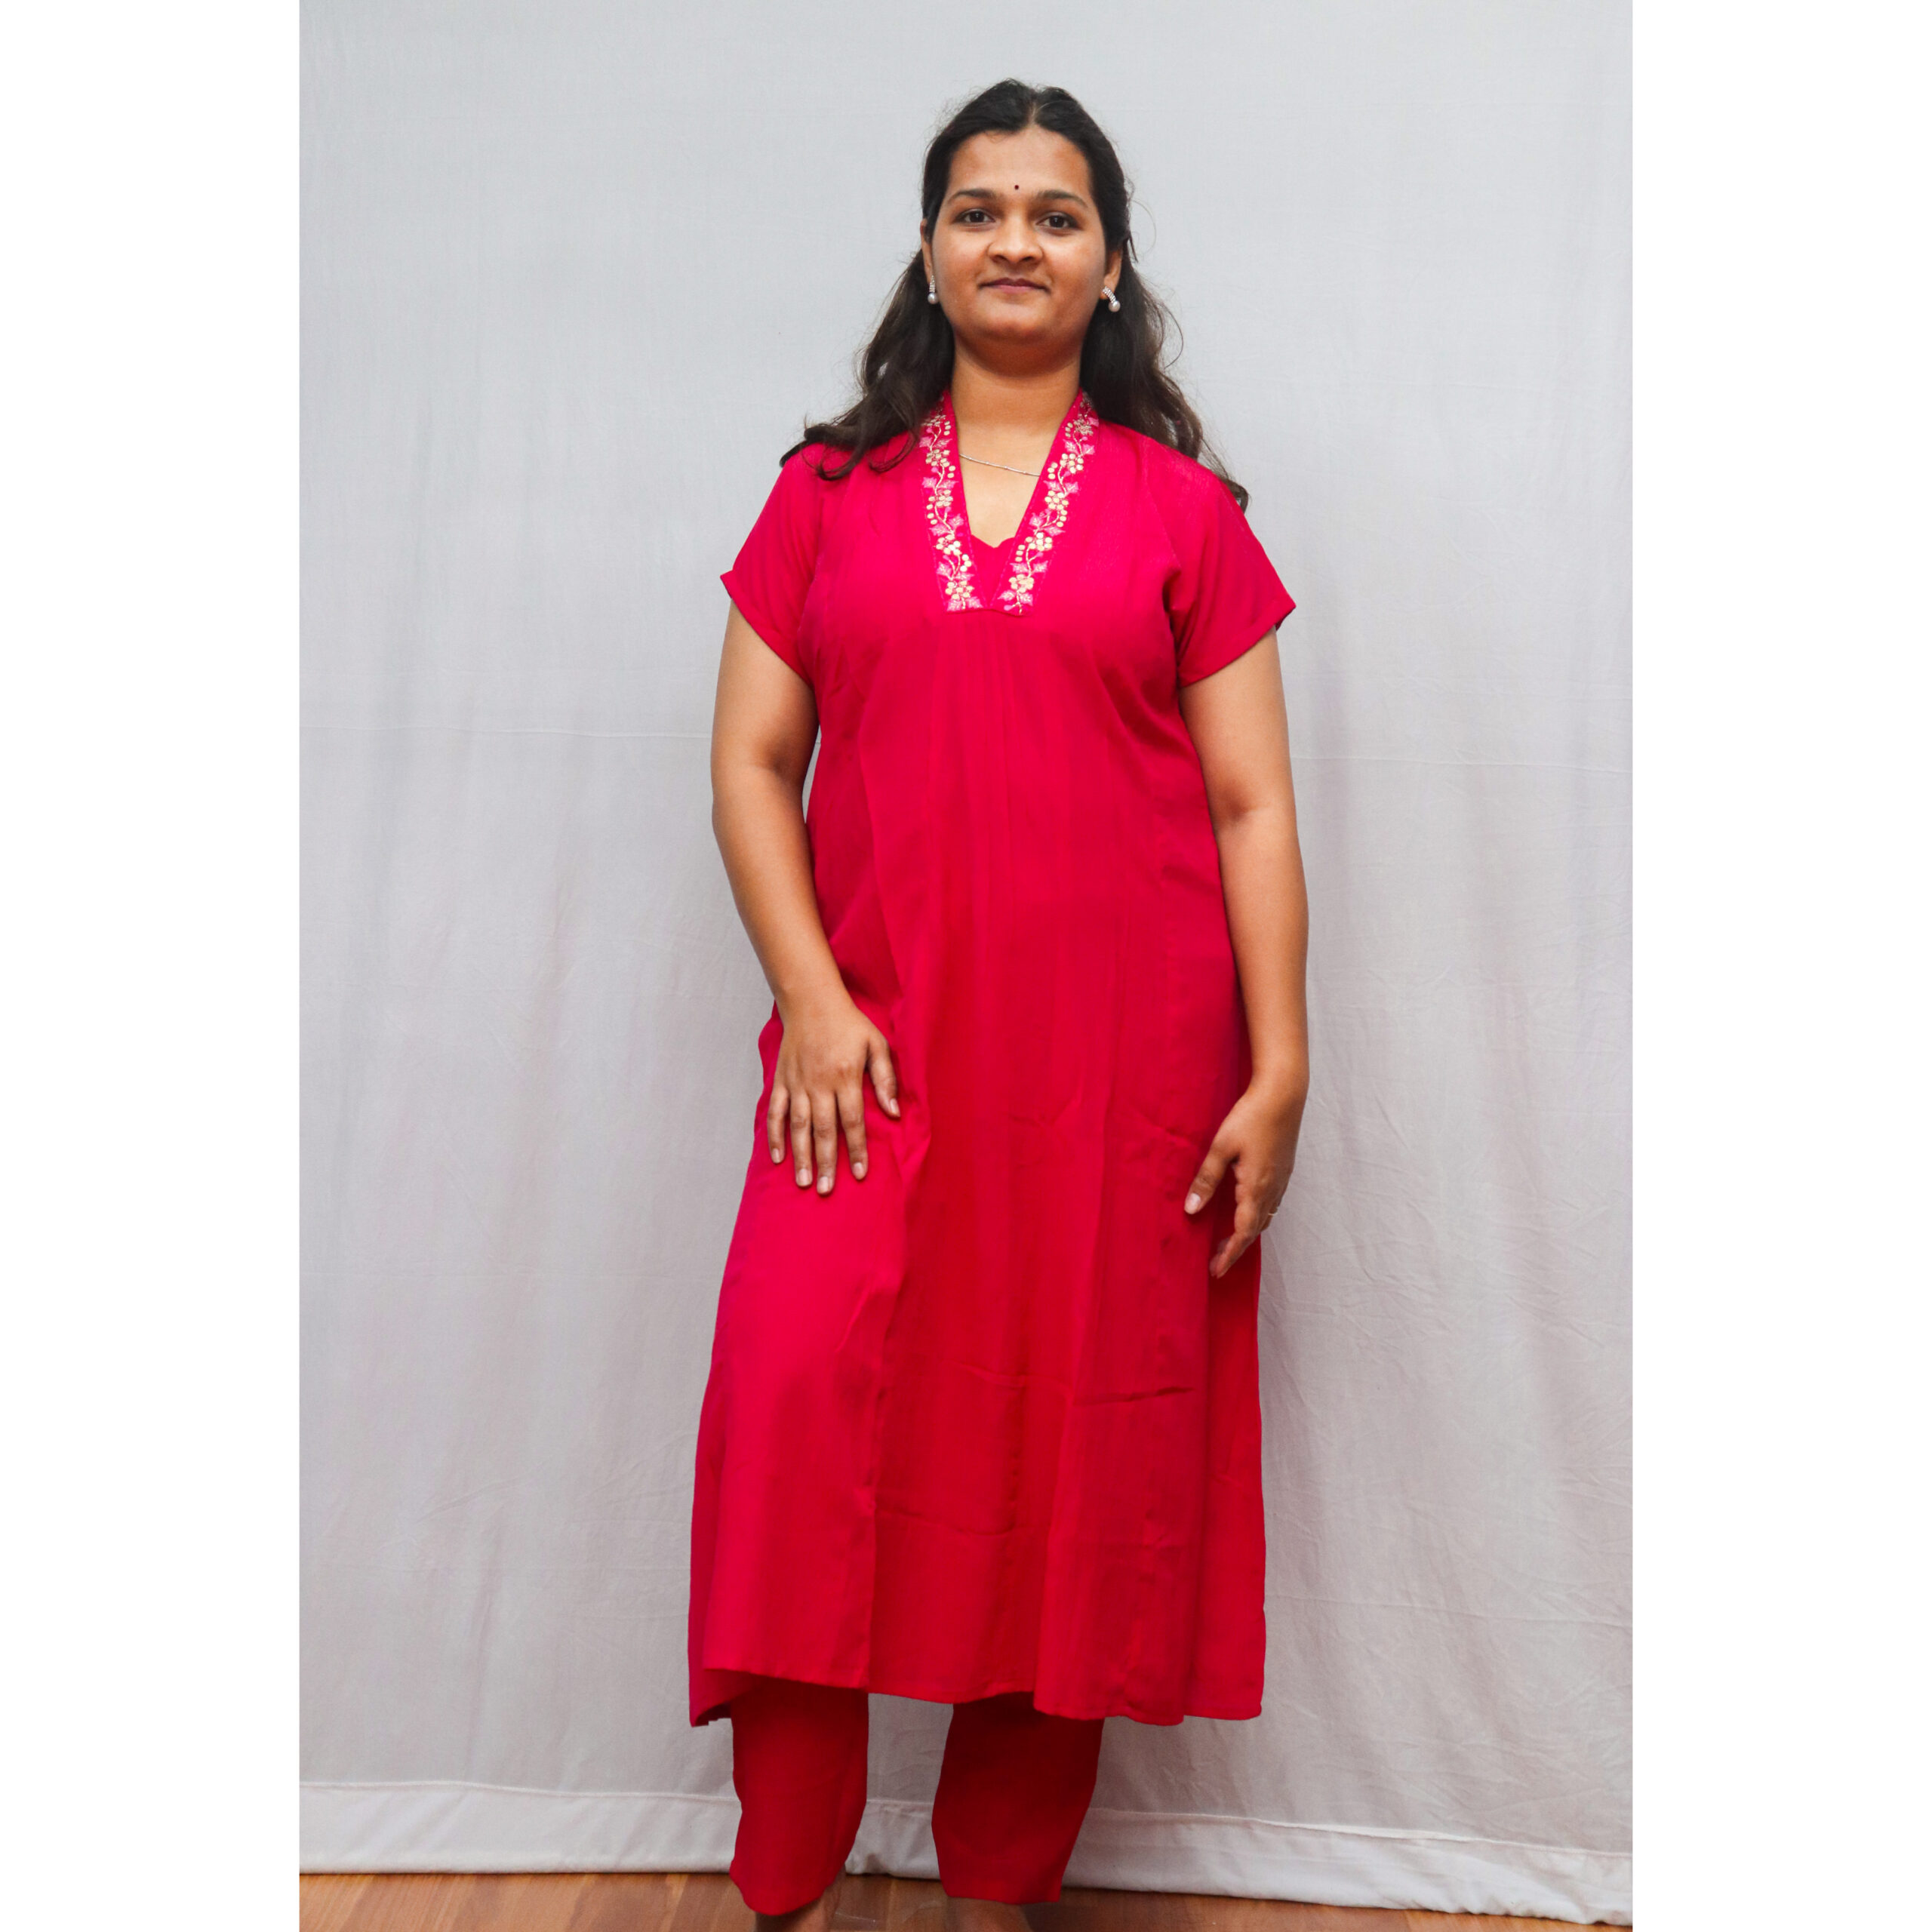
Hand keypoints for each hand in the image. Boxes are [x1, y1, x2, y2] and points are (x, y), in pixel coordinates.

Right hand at [769, 993, 899, 1193]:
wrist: (812, 1001)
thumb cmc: (849, 1024)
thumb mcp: (876, 1044)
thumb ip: (885, 1079)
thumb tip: (894, 1112)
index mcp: (845, 1076)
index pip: (853, 1120)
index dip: (857, 1149)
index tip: (860, 1174)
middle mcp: (819, 1083)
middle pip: (824, 1129)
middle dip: (826, 1162)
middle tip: (826, 1190)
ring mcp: (797, 1083)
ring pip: (798, 1126)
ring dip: (801, 1155)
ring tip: (804, 1182)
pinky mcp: (781, 1081)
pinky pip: (775, 1112)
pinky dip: (774, 1135)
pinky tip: (778, 1158)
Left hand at [1182, 1073, 1306, 1276]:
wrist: (1284, 1094)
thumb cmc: (1251, 1117)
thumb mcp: (1221, 1147)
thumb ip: (1206, 1179)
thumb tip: (1191, 1210)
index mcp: (1256, 1188)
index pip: (1242, 1232)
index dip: (1230, 1254)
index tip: (1216, 1271)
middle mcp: (1272, 1189)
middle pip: (1255, 1230)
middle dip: (1236, 1249)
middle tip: (1217, 1263)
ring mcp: (1281, 1180)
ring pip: (1265, 1217)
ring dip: (1247, 1233)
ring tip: (1228, 1242)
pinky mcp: (1284, 1170)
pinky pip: (1271, 1204)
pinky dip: (1257, 1216)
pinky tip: (1246, 1211)